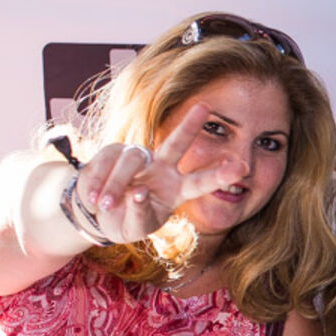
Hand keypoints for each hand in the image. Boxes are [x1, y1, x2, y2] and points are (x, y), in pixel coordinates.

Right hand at [69, 105, 245, 243]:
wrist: (98, 215)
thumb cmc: (126, 221)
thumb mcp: (135, 227)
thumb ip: (139, 215)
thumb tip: (139, 192)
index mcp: (176, 189)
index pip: (200, 181)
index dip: (219, 174)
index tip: (242, 166)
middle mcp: (162, 169)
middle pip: (176, 144)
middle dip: (189, 126)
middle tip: (204, 107)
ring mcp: (138, 159)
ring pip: (131, 160)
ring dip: (116, 184)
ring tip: (105, 205)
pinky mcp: (112, 153)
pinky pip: (104, 163)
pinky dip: (96, 183)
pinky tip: (93, 200)